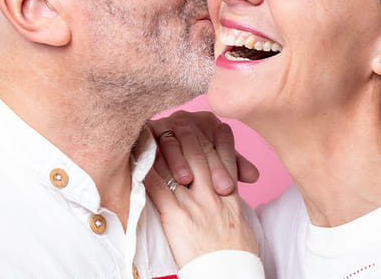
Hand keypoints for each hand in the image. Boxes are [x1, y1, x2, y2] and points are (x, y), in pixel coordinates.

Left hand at [146, 117, 258, 266]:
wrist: (230, 273)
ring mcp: (195, 203)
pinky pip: (158, 187)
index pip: (224, 156)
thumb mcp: (241, 222)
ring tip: (157, 128)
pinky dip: (148, 170)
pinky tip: (139, 158)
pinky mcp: (176, 217)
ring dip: (166, 144)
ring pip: (180, 163)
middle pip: (201, 153)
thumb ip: (231, 202)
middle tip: (179, 118)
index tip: (211, 125)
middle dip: (189, 133)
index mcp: (231, 195)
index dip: (217, 138)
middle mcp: (215, 193)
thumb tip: (226, 192)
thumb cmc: (237, 255)